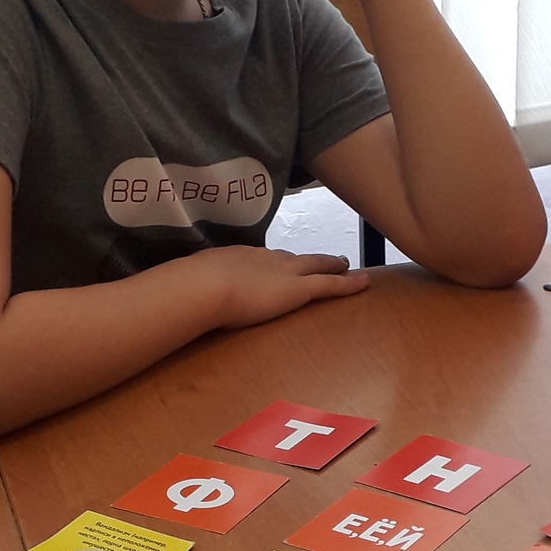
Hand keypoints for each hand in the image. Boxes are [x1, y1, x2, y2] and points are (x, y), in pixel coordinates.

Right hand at [188, 244, 367, 328]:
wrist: (206, 285)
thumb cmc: (193, 287)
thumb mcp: (194, 281)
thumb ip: (198, 286)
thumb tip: (186, 293)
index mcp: (242, 257)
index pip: (266, 258)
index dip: (280, 261)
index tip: (284, 262)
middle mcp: (267, 259)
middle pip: (296, 257)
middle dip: (313, 259)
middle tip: (329, 258)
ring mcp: (285, 272)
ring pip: (317, 265)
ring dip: (332, 265)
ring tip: (346, 266)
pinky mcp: (299, 289)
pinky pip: (330, 284)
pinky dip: (348, 283)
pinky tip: (364, 283)